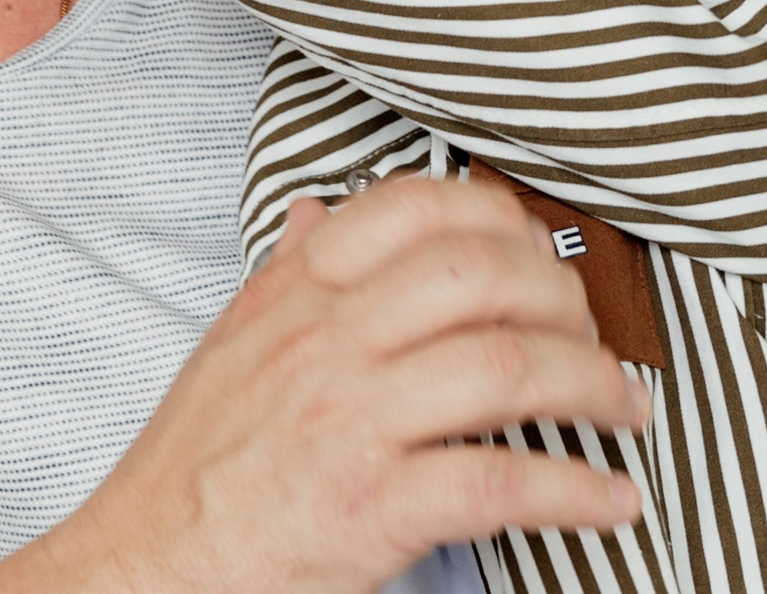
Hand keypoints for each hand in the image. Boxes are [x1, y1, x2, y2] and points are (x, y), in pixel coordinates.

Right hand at [0, 175, 646, 593]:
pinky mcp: (371, 510)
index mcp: (298, 296)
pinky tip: (609, 500)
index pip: (418, 208)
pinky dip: (575, 493)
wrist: (140, 570)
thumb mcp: (231, 345)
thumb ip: (287, 274)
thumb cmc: (195, 469)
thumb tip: (321, 210)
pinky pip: (500, 484)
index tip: (542, 252)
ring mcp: (350, 423)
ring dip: (593, 387)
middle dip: (564, 299)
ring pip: (506, 369)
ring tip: (626, 409)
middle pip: (482, 276)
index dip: (503, 220)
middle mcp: (327, 344)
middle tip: (593, 336)